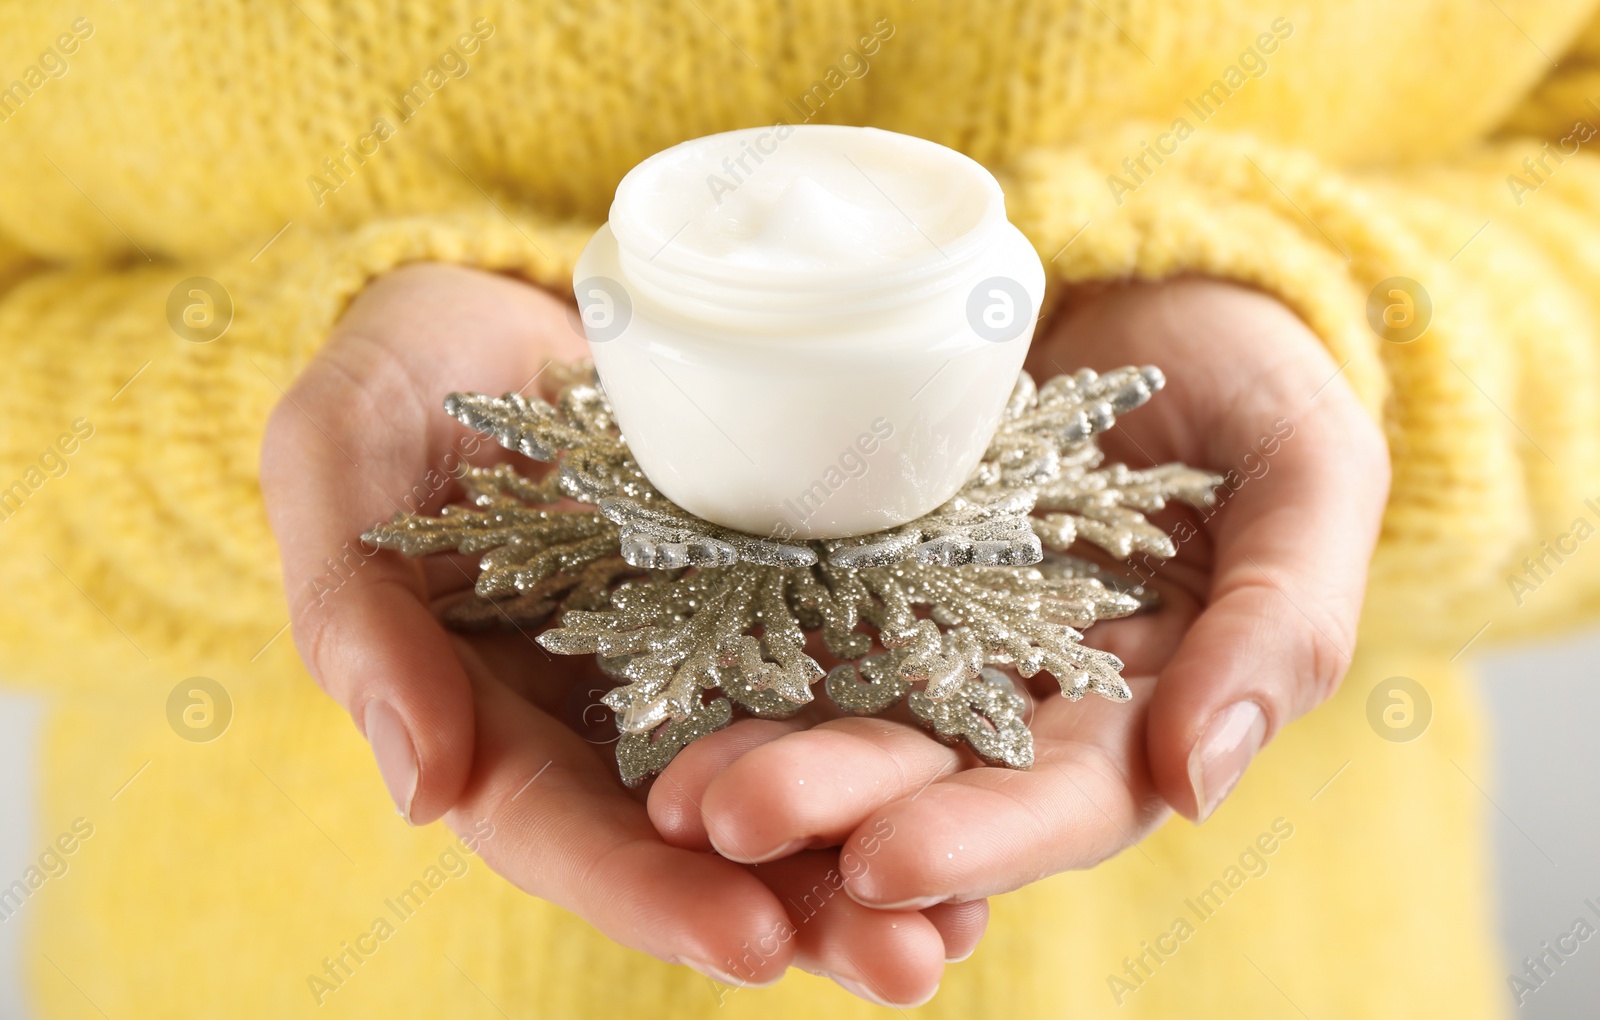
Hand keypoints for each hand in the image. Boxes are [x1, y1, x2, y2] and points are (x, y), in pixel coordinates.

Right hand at [259, 263, 983, 1001]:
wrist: (514, 302)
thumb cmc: (401, 374)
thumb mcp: (340, 459)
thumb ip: (358, 618)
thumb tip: (421, 792)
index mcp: (493, 710)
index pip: (560, 826)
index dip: (647, 891)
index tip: (749, 945)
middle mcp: (609, 713)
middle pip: (695, 839)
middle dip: (798, 909)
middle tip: (906, 965)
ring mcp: (705, 660)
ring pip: (787, 783)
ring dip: (877, 861)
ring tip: (967, 926)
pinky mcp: (787, 597)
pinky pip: (850, 676)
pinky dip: (913, 741)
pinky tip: (994, 787)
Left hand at [649, 277, 1388, 924]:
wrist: (1157, 285)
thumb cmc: (1257, 377)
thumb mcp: (1308, 477)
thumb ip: (1283, 625)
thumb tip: (1200, 784)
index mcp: (1137, 704)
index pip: (1063, 797)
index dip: (982, 840)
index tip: (885, 863)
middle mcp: (1019, 691)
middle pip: (925, 771)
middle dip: (828, 804)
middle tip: (720, 816)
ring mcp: (930, 626)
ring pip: (840, 710)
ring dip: (756, 756)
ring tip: (665, 784)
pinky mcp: (861, 559)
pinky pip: (791, 610)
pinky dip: (728, 651)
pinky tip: (656, 676)